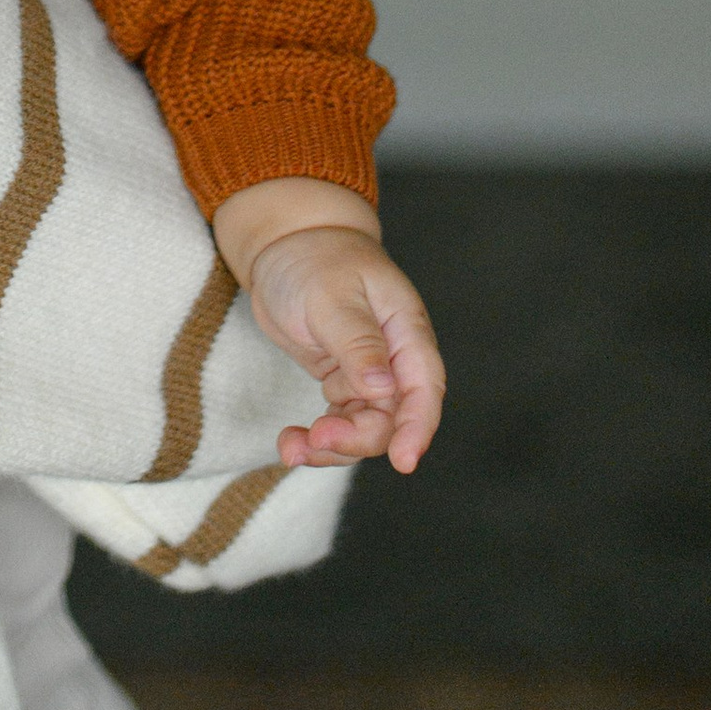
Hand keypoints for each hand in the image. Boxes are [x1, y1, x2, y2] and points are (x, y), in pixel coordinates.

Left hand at [209, 178, 446, 474]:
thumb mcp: (332, 297)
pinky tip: (289, 442)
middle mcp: (394, 360)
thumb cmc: (317, 260)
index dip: (418, 428)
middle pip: (391, 419)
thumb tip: (385, 388)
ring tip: (290, 449)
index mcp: (405, 333)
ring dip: (332, 447)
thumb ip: (359, 343)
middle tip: (314, 440)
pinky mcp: (343, 382)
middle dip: (356, 439)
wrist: (286, 246)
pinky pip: (339, 423)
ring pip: (364, 429)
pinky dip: (316, 438)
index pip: (424, 389)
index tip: (403, 463)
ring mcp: (369, 374)